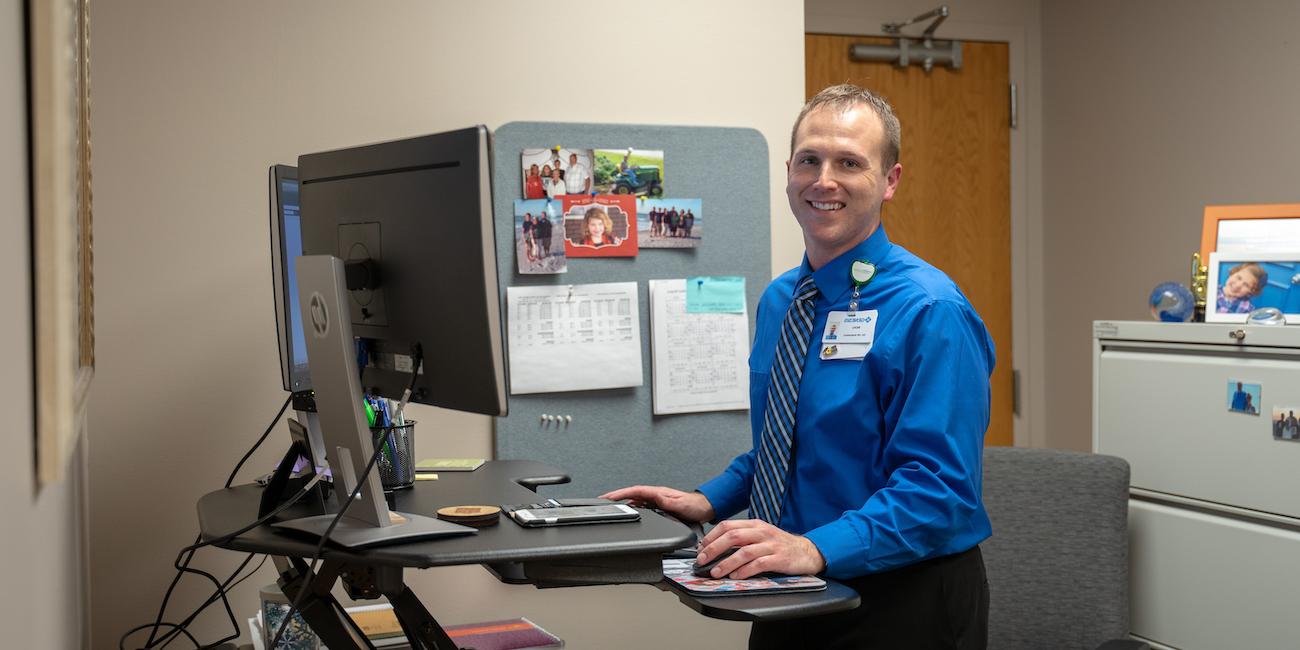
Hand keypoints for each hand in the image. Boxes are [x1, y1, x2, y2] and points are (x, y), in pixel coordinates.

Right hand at [599, 485, 714, 522]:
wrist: (703, 508)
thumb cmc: (694, 506)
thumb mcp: (681, 504)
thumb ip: (669, 501)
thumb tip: (656, 497)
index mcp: (658, 493)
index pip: (634, 491)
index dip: (620, 493)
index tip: (608, 497)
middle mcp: (656, 495)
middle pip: (631, 495)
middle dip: (616, 497)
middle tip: (602, 502)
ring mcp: (656, 501)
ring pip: (634, 500)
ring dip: (622, 502)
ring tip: (609, 507)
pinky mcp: (658, 507)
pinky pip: (640, 506)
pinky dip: (631, 508)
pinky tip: (626, 512)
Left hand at [696, 519, 825, 578]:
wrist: (807, 551)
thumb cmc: (780, 545)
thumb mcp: (761, 536)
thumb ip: (742, 539)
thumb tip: (716, 548)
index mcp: (755, 525)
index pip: (728, 526)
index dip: (711, 537)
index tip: (701, 548)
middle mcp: (762, 532)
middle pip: (733, 536)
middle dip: (714, 549)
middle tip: (702, 560)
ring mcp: (771, 545)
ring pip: (744, 552)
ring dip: (726, 563)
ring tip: (716, 572)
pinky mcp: (779, 559)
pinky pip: (759, 564)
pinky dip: (745, 571)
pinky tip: (736, 576)